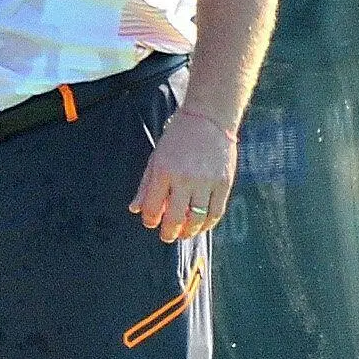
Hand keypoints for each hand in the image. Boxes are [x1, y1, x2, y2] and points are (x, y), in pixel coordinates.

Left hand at [131, 106, 236, 242]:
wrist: (207, 120)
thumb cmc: (177, 139)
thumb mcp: (156, 158)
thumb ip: (145, 185)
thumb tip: (134, 209)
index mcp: (163, 171)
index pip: (152, 206)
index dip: (150, 219)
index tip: (150, 223)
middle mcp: (184, 179)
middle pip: (175, 217)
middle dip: (168, 232)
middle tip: (166, 237)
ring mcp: (206, 182)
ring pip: (197, 219)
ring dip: (189, 231)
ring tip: (183, 234)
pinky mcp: (224, 184)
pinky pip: (216, 212)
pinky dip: (208, 224)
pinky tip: (201, 226)